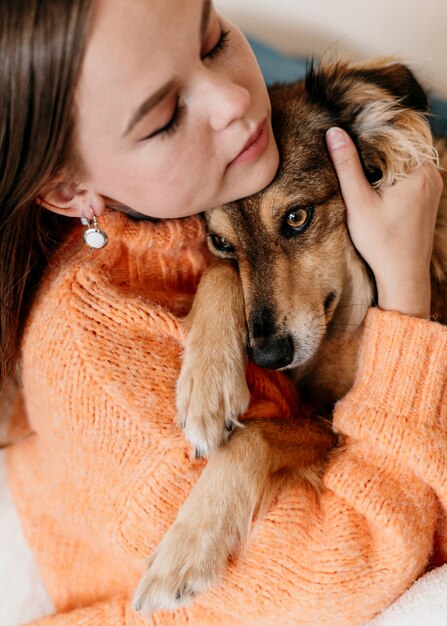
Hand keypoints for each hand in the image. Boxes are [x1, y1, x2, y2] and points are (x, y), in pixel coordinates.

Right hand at [326, 127, 442, 318]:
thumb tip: (334, 132)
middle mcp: (431, 175)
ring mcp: (432, 187)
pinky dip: (391, 174)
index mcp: (418, 170)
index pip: (394, 134)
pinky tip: (373, 184)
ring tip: (357, 164)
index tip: (349, 127)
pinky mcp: (428, 198)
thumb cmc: (382, 243)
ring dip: (382, 160)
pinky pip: (409, 175)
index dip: (370, 130)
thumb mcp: (358, 202)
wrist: (403, 275)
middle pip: (400, 146)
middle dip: (375, 145)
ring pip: (404, 161)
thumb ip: (347, 165)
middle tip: (349, 144)